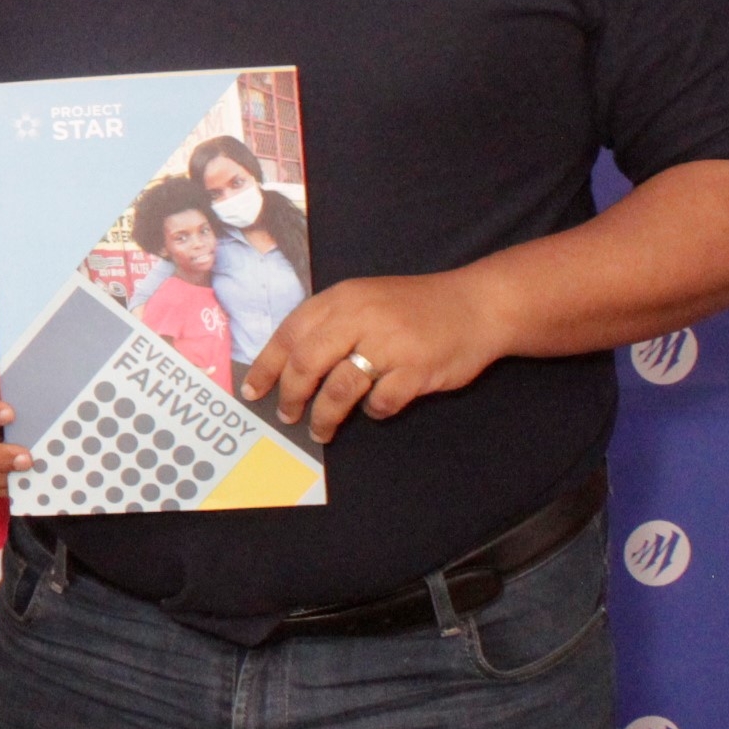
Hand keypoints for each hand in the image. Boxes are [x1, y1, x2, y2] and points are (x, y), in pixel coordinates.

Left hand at [241, 272, 510, 441]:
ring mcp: (390, 344)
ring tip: (321, 429)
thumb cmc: (414, 307)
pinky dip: (374, 411)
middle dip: (290, 395)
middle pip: (306, 362)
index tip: (252, 391)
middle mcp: (360, 318)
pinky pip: (382, 401)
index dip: (266, 365)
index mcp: (341, 299)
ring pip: (339, 388)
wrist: (476, 304)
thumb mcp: (365, 300)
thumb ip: (330, 324)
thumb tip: (290, 363)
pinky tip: (376, 409)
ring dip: (325, 415)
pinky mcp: (417, 369)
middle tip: (285, 416)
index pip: (289, 333)